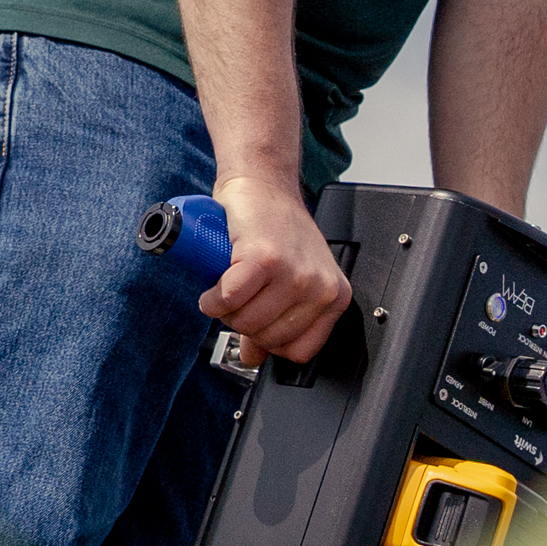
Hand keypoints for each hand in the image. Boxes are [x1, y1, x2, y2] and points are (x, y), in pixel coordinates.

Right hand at [202, 174, 350, 366]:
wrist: (263, 186)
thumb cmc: (275, 230)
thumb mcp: (288, 282)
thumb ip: (274, 322)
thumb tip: (253, 358)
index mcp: (333, 296)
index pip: (298, 350)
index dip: (268, 343)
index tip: (255, 327)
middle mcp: (319, 287)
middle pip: (267, 337)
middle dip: (240, 325)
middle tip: (234, 302)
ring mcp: (294, 273)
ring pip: (245, 320)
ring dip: (223, 311)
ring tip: (222, 291)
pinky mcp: (264, 258)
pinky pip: (229, 299)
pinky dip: (213, 299)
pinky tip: (213, 288)